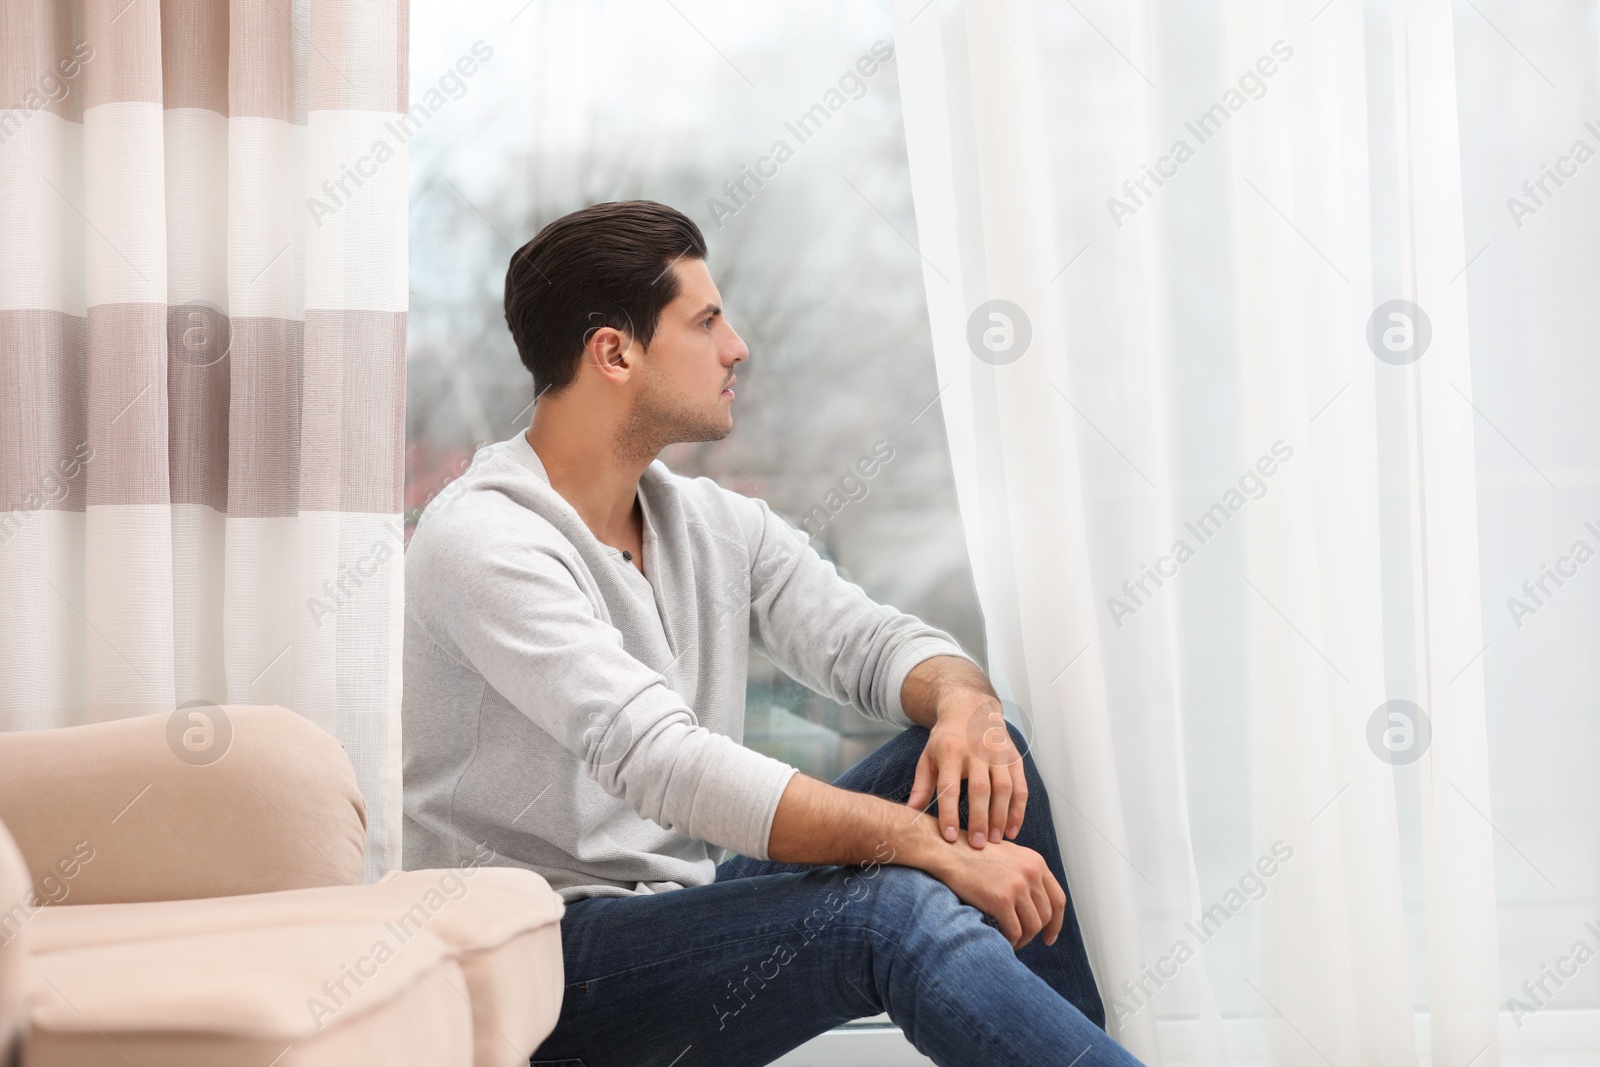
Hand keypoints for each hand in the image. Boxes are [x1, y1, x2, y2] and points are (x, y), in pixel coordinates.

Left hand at [906, 692, 1026, 848]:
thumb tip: (912, 813)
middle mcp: (977, 751)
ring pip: (1004, 789)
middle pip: (980, 789)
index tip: (950, 837)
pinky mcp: (1014, 757)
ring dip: (1001, 817)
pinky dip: (1019, 810)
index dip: (949, 813)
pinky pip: (1020, 787)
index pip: (950, 787)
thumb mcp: (928, 758)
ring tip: (996, 841)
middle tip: (978, 846)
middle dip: (980, 820)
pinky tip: (1012, 829)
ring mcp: (998, 753)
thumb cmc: (946, 740)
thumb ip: (921, 786)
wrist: (971, 710)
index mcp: (950, 751)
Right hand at [925, 831, 1064, 949]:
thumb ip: (1024, 873)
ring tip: (1009, 941)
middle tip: (1023, 940)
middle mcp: (1031, 872)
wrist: (947, 850)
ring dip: (1022, 939)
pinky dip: (1010, 941)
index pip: (1058, 899)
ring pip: (1032, 926)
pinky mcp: (1001, 899)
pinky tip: (1001, 940)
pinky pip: (1014, 931)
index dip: (1056, 922)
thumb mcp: (1007, 855)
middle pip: (1046, 915)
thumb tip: (1033, 902)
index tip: (1049, 936)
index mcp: (1035, 862)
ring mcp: (1017, 886)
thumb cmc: (971, 854)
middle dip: (1036, 933)